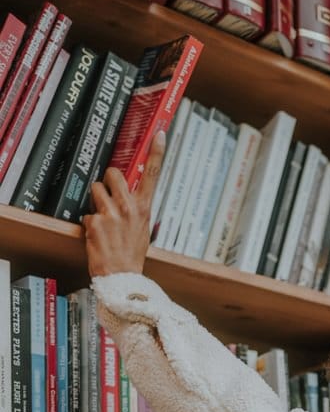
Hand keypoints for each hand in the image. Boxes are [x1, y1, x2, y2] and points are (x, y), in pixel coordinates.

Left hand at [83, 131, 165, 277]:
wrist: (122, 277)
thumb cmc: (132, 255)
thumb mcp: (142, 230)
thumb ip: (136, 209)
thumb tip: (129, 194)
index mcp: (143, 209)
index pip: (152, 175)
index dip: (156, 152)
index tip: (159, 134)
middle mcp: (129, 208)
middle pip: (113, 173)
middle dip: (107, 180)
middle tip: (108, 194)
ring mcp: (111, 214)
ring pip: (96, 190)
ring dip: (96, 201)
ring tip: (103, 220)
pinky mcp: (95, 222)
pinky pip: (88, 213)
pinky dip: (90, 224)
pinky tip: (97, 236)